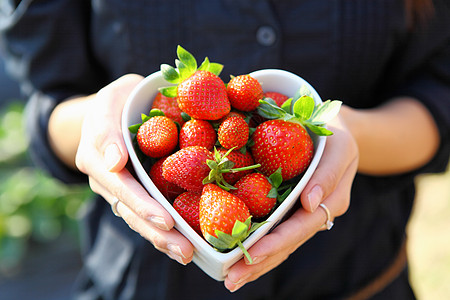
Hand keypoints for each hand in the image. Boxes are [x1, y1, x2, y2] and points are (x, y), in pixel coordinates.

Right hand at [75, 74, 193, 264]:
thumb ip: (107, 129)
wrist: (113, 110)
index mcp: (96, 156)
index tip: (166, 220)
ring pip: (138, 219)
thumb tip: (115, 164)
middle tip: (184, 249)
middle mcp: (105, 179)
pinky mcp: (134, 193)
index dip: (142, 204)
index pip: (120, 185)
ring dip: (162, 239)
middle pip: (130, 211)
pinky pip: (146, 215)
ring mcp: (118, 190)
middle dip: (157, 231)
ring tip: (187, 255)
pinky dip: (164, 232)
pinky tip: (185, 246)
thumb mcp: (111, 99)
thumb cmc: (118, 100)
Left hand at [224, 111, 358, 291]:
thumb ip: (328, 175)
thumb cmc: (335, 135)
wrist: (333, 130)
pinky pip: (274, 230)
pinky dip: (257, 245)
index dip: (276, 243)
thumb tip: (310, 203)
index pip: (300, 227)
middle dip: (259, 263)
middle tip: (231, 280)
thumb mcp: (340, 147)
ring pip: (280, 244)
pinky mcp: (290, 208)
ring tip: (230, 278)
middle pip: (287, 244)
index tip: (251, 256)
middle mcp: (315, 213)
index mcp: (331, 202)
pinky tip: (239, 257)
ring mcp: (302, 213)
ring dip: (255, 263)